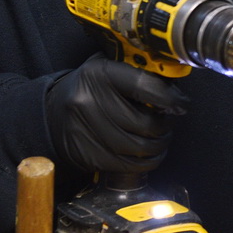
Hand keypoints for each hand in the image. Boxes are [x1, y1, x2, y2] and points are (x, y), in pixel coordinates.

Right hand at [46, 55, 189, 174]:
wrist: (50, 113)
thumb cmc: (90, 88)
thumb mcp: (107, 68)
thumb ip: (137, 71)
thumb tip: (175, 84)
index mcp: (99, 74)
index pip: (145, 86)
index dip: (170, 98)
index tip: (181, 103)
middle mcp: (89, 101)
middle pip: (144, 123)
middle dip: (166, 126)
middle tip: (169, 122)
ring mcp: (86, 130)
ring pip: (139, 148)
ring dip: (159, 146)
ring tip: (162, 138)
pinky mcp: (87, 155)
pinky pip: (127, 165)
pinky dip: (146, 162)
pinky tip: (151, 154)